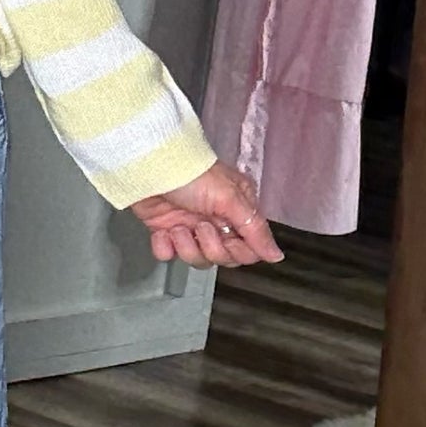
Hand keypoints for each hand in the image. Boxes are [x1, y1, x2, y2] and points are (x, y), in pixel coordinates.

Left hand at [130, 160, 283, 268]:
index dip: (237, 251)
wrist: (149, 166)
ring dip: (186, 246)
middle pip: (223, 258)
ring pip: (197, 259)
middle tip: (200, 227)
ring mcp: (191, 227)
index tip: (226, 237)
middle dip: (210, 247)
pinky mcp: (167, 232)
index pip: (248, 249)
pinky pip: (169, 255)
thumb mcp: (229, 198)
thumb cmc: (191, 173)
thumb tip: (276, 255)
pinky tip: (162, 232)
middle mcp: (217, 221)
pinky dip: (164, 246)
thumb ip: (255, 229)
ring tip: (178, 228)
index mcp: (238, 211)